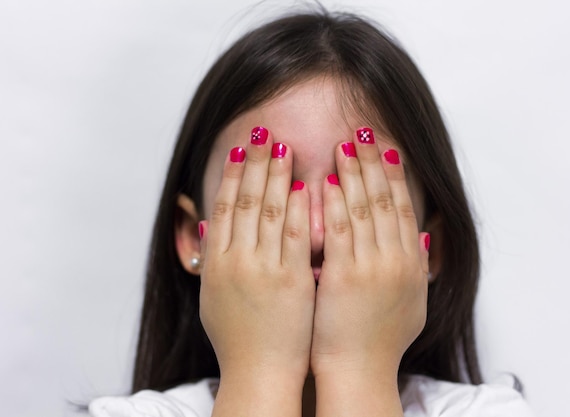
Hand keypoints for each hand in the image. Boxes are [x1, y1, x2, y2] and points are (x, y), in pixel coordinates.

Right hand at [198, 127, 314, 415]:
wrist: (258, 373)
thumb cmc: (238, 339)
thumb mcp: (214, 297)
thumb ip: (214, 259)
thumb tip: (212, 225)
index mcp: (215, 263)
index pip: (224, 205)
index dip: (232, 172)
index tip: (242, 145)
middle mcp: (235, 260)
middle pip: (244, 199)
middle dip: (254, 161)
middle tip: (262, 129)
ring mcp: (262, 269)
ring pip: (267, 210)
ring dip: (275, 174)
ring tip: (282, 144)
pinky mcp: (290, 280)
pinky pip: (293, 235)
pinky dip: (296, 207)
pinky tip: (303, 183)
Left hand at [310, 128, 429, 415]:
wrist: (359, 372)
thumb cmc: (381, 341)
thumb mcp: (412, 303)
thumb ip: (419, 267)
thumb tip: (425, 236)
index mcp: (412, 264)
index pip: (404, 207)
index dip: (395, 174)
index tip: (386, 147)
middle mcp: (397, 260)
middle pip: (386, 199)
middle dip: (374, 162)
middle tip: (364, 130)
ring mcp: (372, 268)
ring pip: (365, 209)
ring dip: (355, 173)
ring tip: (344, 144)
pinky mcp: (344, 277)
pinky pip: (340, 232)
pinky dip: (335, 204)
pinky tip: (328, 181)